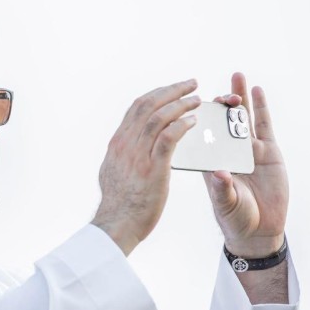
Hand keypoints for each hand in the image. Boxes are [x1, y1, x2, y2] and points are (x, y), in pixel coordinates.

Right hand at [92, 79, 200, 254]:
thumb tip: (125, 149)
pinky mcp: (152, 168)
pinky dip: (181, 125)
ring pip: (158, 117)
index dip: (157, 94)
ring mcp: (138, 155)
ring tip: (197, 99)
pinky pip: (168, 138)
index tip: (171, 89)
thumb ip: (121, 157)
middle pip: (148, 105)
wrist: (117, 225)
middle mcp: (125, 144)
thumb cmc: (119, 205)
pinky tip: (193, 122)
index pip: (136, 108)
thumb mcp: (112, 173)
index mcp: (118, 143)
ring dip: (179, 104)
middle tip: (191, 84)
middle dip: (171, 90)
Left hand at [204, 73, 287, 257]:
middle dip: (217, 104)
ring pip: (241, 118)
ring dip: (237, 98)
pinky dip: (260, 108)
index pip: (200, 134)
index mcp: (211, 161)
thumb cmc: (236, 219)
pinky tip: (257, 90)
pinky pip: (263, 125)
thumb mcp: (227, 205)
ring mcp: (248, 149)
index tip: (188, 103)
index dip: (194, 118)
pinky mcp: (268, 151)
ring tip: (236, 76)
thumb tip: (220, 173)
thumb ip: (223, 190)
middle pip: (220, 120)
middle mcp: (227, 151)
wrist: (259, 230)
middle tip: (216, 92)